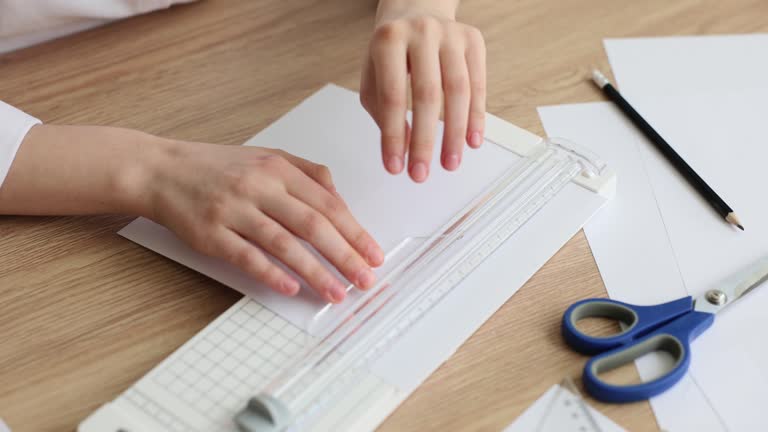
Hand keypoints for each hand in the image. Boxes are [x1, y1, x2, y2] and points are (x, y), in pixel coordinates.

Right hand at [145, 142, 383, 302]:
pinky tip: (291, 287)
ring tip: (336, 292)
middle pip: (312, 224)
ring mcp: (233, 209)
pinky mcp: (210, 232)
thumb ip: (307, 172)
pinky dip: (270, 273)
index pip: (327, 203)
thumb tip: (340, 197)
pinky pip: (245, 255)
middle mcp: (258, 186)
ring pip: (283, 243)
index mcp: (277, 168)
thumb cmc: (217, 167)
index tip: (373, 253)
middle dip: (345, 255)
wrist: (161, 170)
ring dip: (314, 271)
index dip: (354, 231)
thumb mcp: (266, 156)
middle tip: (365, 279)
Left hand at [360, 0, 485, 181]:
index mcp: (388, 40)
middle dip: (425, 141)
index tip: (395, 167)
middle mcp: (421, 33)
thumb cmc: (392, 51)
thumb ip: (383, 113)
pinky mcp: (473, 41)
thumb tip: (404, 149)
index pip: (393, 97)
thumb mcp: (373, 77)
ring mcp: (451, 35)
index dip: (394, 136)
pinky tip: (472, 141)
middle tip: (421, 174)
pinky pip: (478, 84)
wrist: (416, 8)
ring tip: (450, 163)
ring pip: (458, 91)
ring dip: (454, 134)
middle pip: (428, 95)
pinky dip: (476, 117)